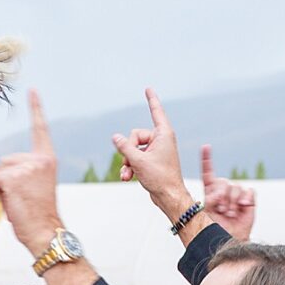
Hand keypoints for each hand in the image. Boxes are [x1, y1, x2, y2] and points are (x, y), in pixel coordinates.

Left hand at [0, 90, 60, 256]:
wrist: (44, 232)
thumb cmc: (36, 214)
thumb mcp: (25, 188)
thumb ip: (12, 173)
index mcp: (47, 159)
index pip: (40, 130)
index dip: (36, 109)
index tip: (32, 89)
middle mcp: (39, 159)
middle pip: (6, 160)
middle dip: (4, 180)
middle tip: (19, 199)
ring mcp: (26, 167)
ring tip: (13, 204)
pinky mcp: (12, 177)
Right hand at [110, 88, 191, 218]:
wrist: (168, 196)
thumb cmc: (159, 178)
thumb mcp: (138, 161)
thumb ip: (124, 147)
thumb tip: (115, 137)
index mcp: (163, 134)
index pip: (156, 112)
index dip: (151, 100)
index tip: (148, 88)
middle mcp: (161, 140)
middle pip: (135, 136)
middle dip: (128, 151)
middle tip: (130, 164)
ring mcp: (157, 151)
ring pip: (133, 149)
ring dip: (127, 162)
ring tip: (127, 175)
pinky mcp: (152, 161)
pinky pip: (136, 158)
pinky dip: (131, 167)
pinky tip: (128, 178)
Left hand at [200, 145, 255, 240]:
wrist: (228, 240)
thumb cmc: (214, 229)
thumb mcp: (206, 215)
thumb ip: (210, 202)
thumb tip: (216, 195)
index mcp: (210, 192)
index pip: (208, 173)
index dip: (207, 159)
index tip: (206, 147)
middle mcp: (223, 191)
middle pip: (223, 181)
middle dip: (221, 196)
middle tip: (221, 210)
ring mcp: (237, 194)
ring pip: (235, 187)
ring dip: (232, 202)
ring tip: (230, 214)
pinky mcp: (249, 199)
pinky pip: (248, 190)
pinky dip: (245, 199)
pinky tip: (242, 208)